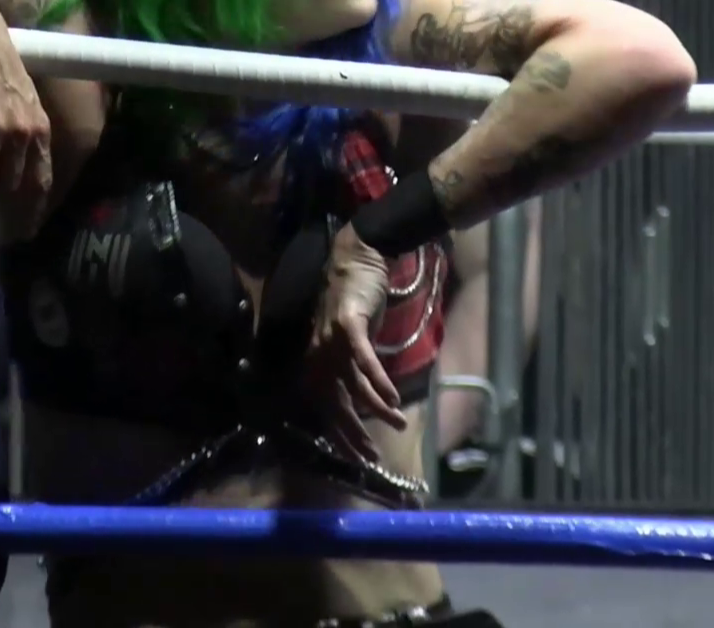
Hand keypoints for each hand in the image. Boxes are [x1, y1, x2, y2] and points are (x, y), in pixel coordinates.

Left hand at [306, 225, 406, 463]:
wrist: (356, 257)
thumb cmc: (355, 300)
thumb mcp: (349, 340)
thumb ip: (352, 366)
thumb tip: (366, 397)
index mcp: (316, 360)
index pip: (325, 405)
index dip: (340, 433)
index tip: (357, 456)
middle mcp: (318, 354)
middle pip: (334, 402)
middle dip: (352, 433)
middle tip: (371, 456)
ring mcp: (331, 340)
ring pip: (351, 385)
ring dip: (375, 408)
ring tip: (397, 424)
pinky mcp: (348, 325)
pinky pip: (362, 360)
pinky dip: (376, 381)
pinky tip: (390, 398)